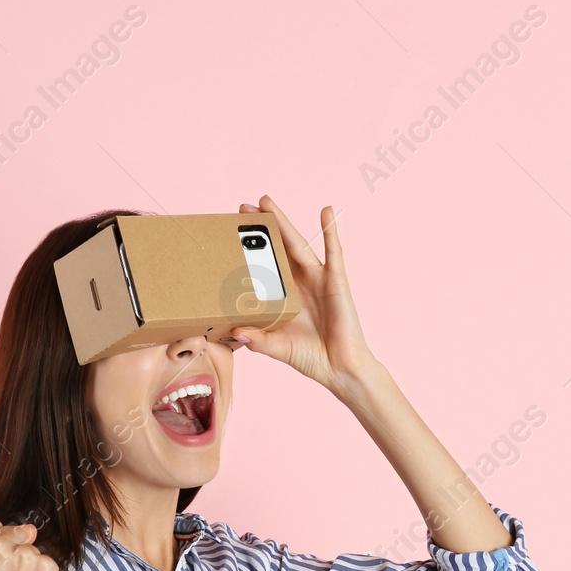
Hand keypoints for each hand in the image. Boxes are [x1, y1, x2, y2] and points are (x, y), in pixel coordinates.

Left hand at [229, 196, 379, 395]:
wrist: (340, 368)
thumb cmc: (311, 357)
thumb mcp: (277, 347)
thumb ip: (258, 340)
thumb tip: (234, 332)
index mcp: (285, 295)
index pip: (264, 265)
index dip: (250, 249)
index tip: (231, 232)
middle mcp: (300, 283)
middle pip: (277, 248)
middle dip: (261, 227)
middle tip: (242, 207)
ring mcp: (318, 279)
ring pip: (297, 243)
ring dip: (283, 221)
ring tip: (267, 201)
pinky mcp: (336, 280)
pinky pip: (334, 251)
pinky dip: (331, 230)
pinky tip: (326, 211)